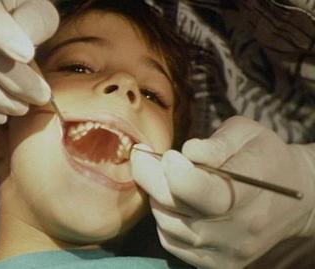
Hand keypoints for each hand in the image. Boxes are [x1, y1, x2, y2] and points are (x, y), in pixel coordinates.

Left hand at [131, 116, 314, 268]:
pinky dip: (165, 221)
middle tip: (146, 158)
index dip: (177, 174)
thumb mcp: (246, 134)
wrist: (294, 199)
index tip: (168, 155)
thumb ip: (216, 143)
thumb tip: (186, 152)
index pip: (206, 193)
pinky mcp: (217, 263)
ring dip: (157, 200)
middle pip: (177, 211)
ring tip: (165, 180)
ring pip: (168, 228)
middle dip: (151, 179)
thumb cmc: (264, 157)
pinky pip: (172, 243)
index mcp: (252, 192)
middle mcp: (241, 229)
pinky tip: (175, 203)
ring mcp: (228, 250)